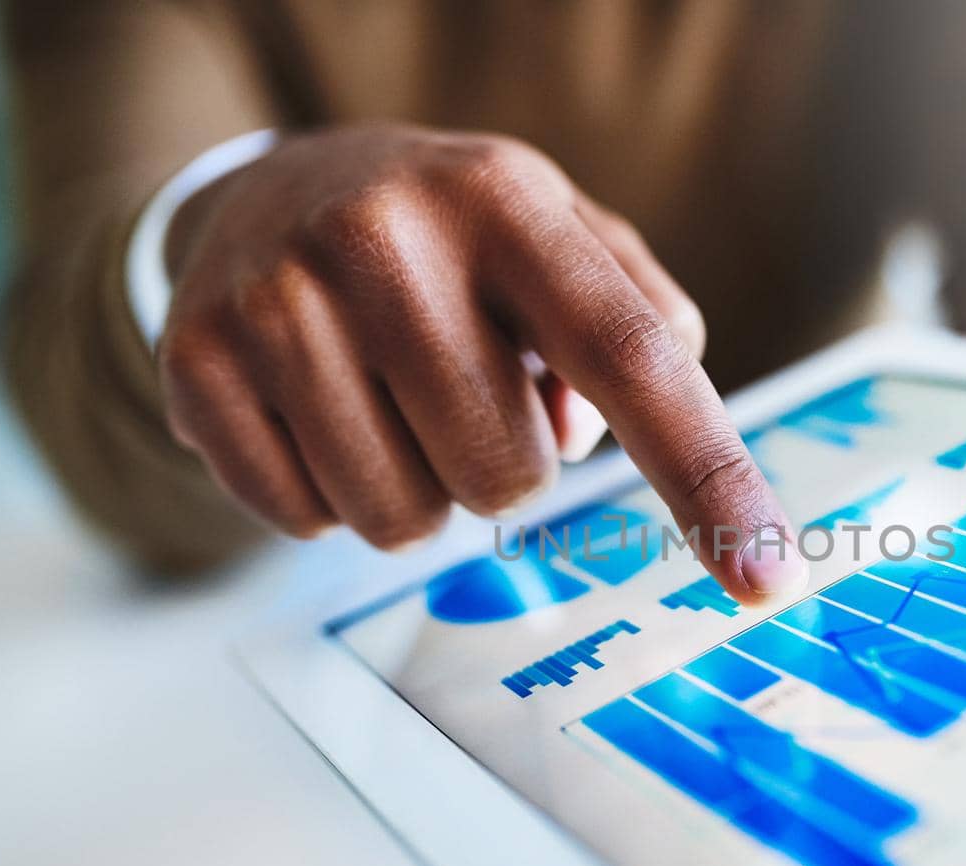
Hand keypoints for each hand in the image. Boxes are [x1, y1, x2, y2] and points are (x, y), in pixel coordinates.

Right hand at [158, 124, 804, 600]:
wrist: (271, 191)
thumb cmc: (453, 241)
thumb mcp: (562, 239)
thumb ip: (640, 325)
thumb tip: (604, 440)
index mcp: (507, 202)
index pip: (630, 357)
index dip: (709, 476)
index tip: (771, 575)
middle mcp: (384, 237)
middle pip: (510, 477)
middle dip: (504, 466)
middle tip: (461, 395)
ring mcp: (277, 300)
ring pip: (403, 521)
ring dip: (419, 492)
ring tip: (390, 404)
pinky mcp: (194, 364)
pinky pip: (306, 523)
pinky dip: (331, 496)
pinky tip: (318, 413)